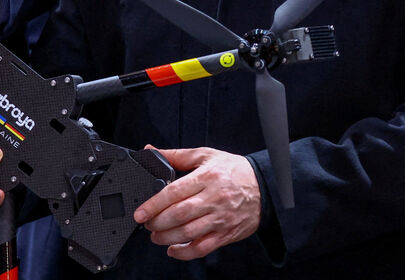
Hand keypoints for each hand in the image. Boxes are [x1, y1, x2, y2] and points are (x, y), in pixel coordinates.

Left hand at [133, 147, 261, 259]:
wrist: (264, 186)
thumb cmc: (234, 171)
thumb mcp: (206, 156)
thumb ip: (176, 155)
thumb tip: (151, 151)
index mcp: (207, 177)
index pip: (174, 192)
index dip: (153, 205)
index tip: (140, 213)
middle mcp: (214, 198)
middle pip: (179, 214)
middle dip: (157, 222)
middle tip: (146, 224)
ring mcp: (221, 218)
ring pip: (189, 233)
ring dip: (167, 238)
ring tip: (156, 236)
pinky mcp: (226, 233)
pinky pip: (203, 247)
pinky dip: (185, 252)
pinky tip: (174, 249)